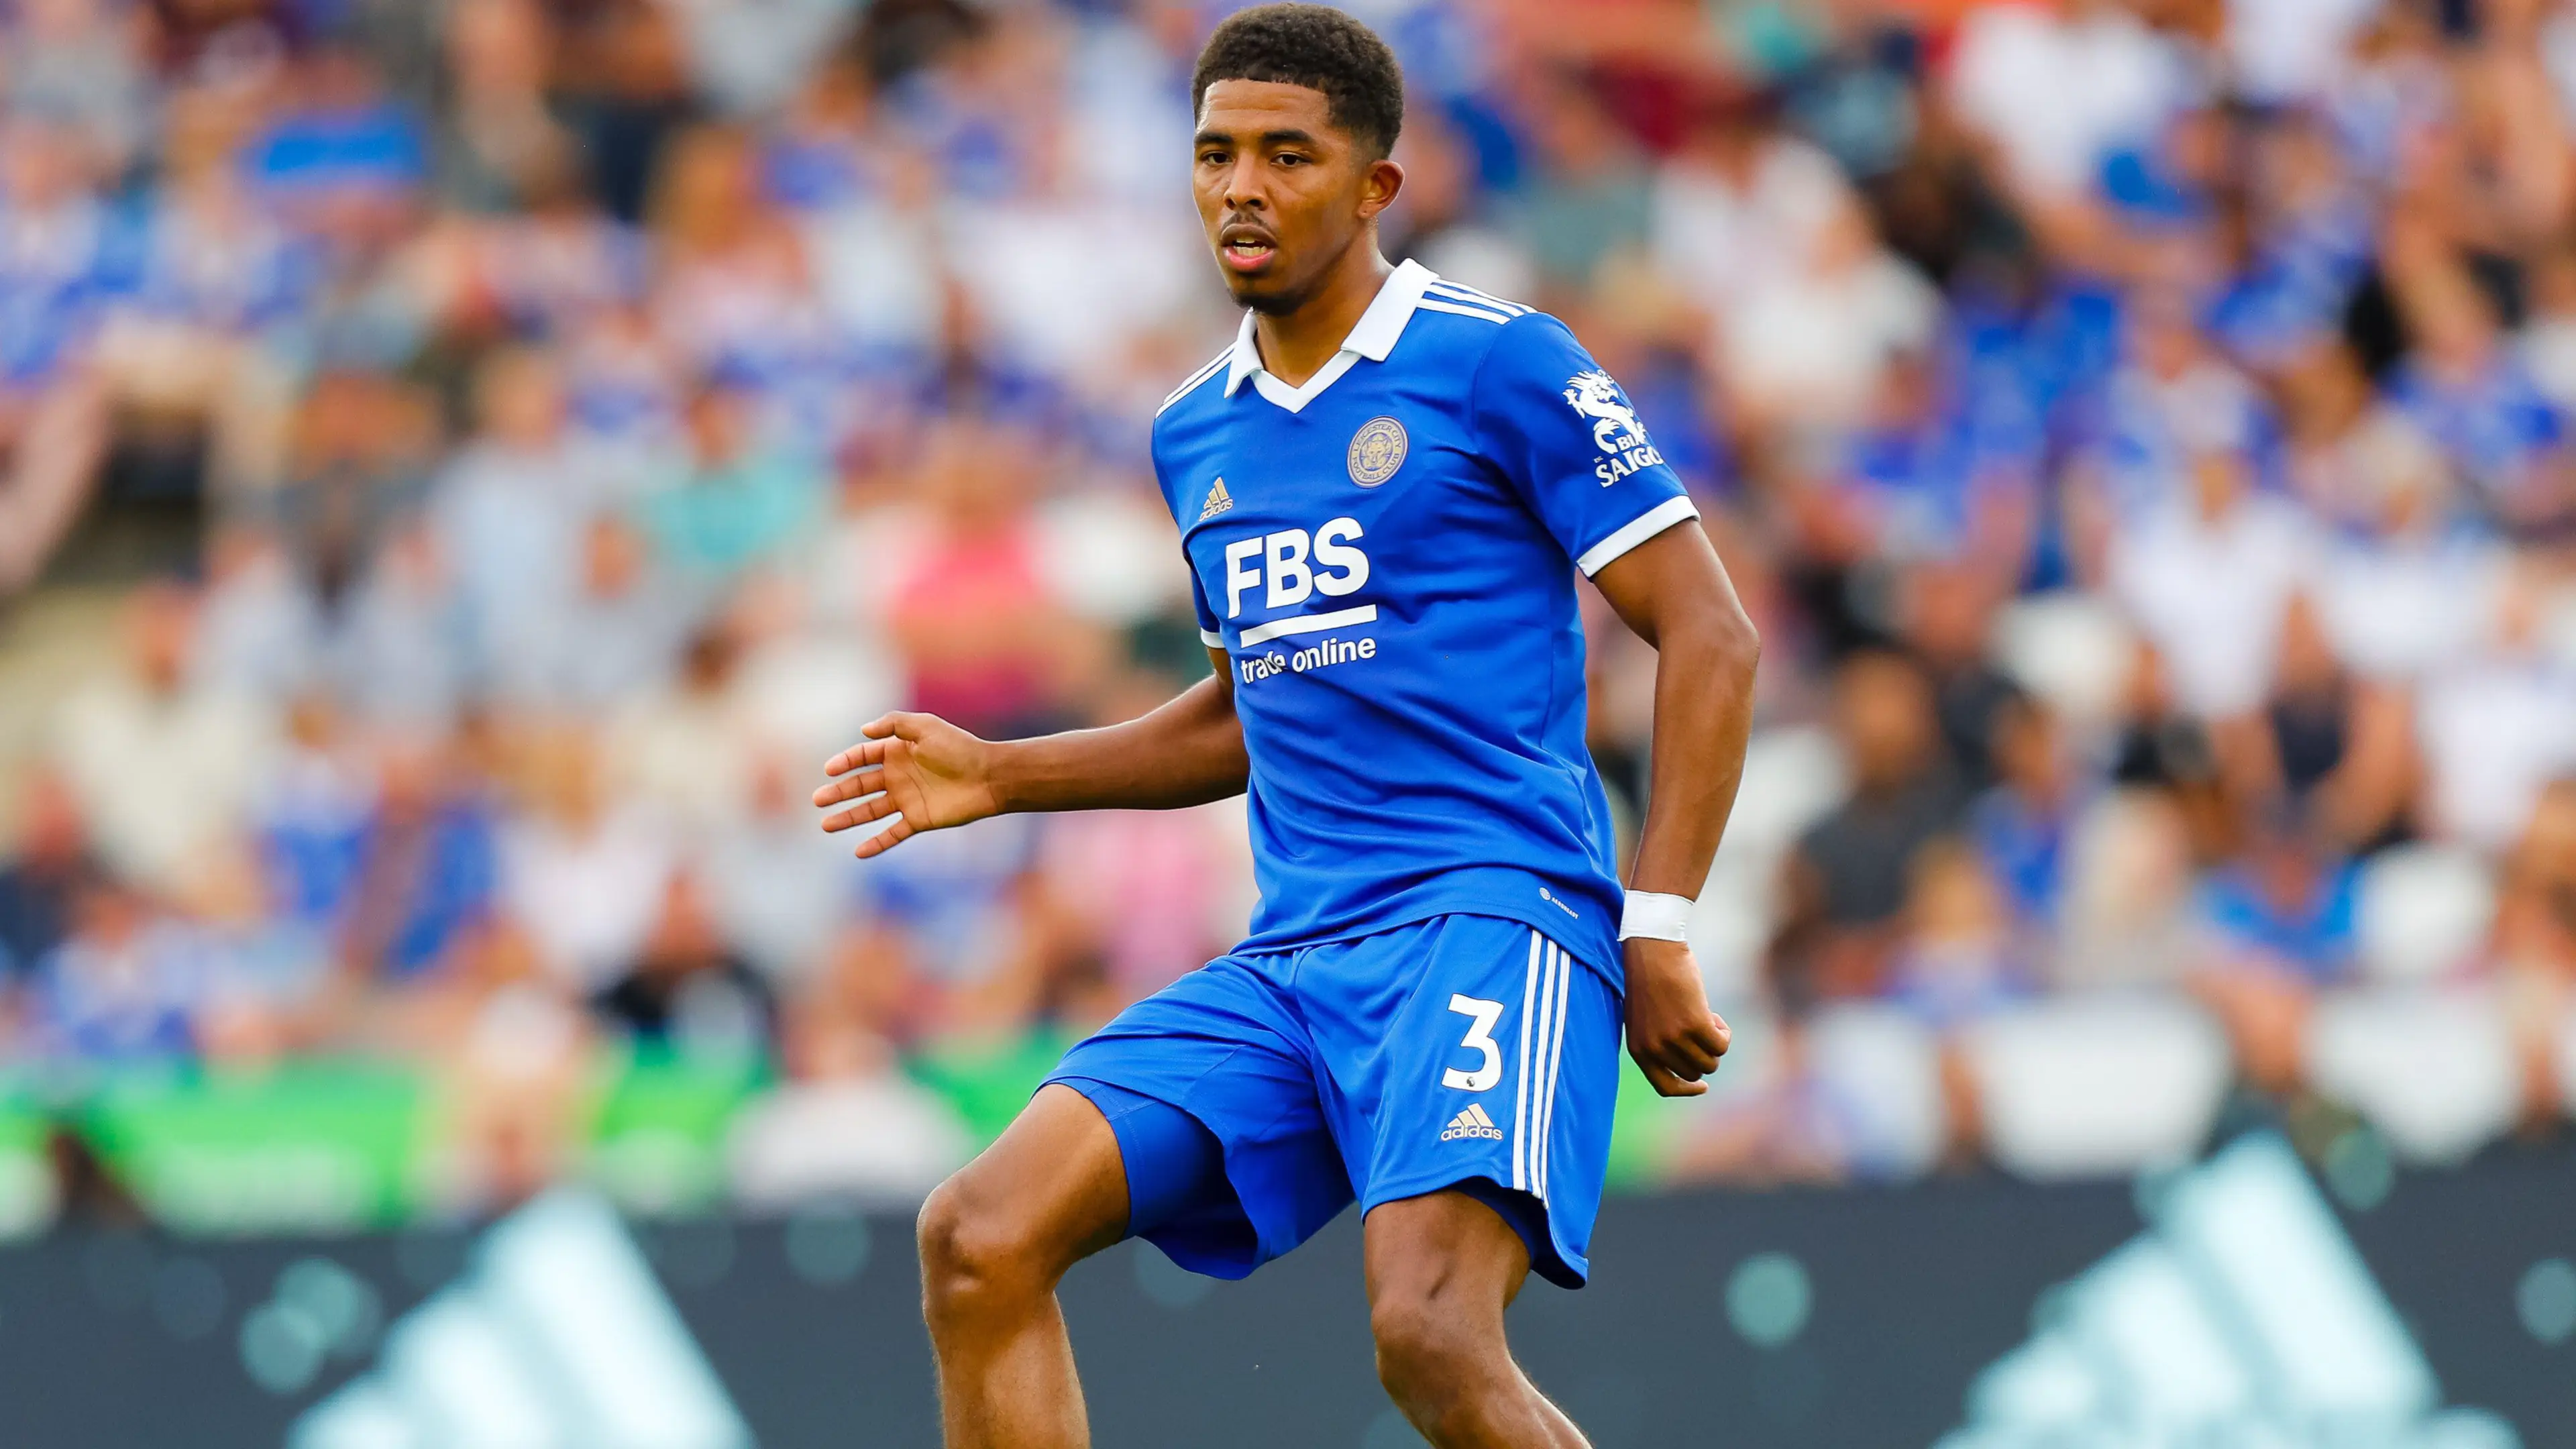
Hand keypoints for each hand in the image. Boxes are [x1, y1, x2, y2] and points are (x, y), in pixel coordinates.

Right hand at [812, 712, 1004, 858]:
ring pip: (870, 811)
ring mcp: (907, 799)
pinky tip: (858, 852)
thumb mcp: (925, 726)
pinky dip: (876, 844)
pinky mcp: (918, 820)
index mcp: (898, 752)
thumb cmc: (959, 747)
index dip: (845, 762)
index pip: (863, 757)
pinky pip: (892, 834)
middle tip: (817, 800)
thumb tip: (863, 730)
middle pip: (860, 785)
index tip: (829, 771)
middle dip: (838, 793)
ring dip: (847, 818)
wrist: (988, 776)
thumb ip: (894, 724)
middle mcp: (899, 776)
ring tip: (825, 824)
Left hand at [1622, 937, 1730, 1096]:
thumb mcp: (1646, 1019)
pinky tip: (1714, 1015)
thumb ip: (1660, 1043)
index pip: (1665, 1086)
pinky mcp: (1695, 1024)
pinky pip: (1721, 1044)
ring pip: (1710, 1061)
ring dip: (1715, 1043)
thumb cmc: (1651, 980)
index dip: (1687, 1089)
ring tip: (1707, 1019)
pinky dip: (1724, 1032)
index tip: (1703, 1085)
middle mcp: (1654, 1048)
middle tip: (1701, 1029)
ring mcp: (1675, 1038)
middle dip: (1704, 1055)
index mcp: (1639, 1050)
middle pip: (1694, 1072)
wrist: (1653, 950)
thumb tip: (1692, 1068)